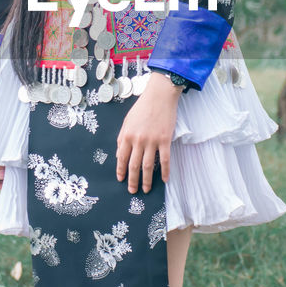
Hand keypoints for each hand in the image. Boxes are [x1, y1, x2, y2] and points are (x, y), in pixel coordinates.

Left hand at [116, 72, 181, 193]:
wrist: (160, 95)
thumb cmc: (143, 107)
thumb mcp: (127, 121)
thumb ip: (123, 137)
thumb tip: (119, 154)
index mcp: (127, 135)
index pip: (121, 158)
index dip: (121, 170)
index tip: (121, 179)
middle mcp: (138, 140)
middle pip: (134, 165)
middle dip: (132, 180)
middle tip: (132, 190)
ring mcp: (152, 141)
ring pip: (148, 166)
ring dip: (146, 180)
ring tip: (145, 189)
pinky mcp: (165, 140)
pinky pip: (165, 160)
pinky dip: (165, 171)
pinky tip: (165, 179)